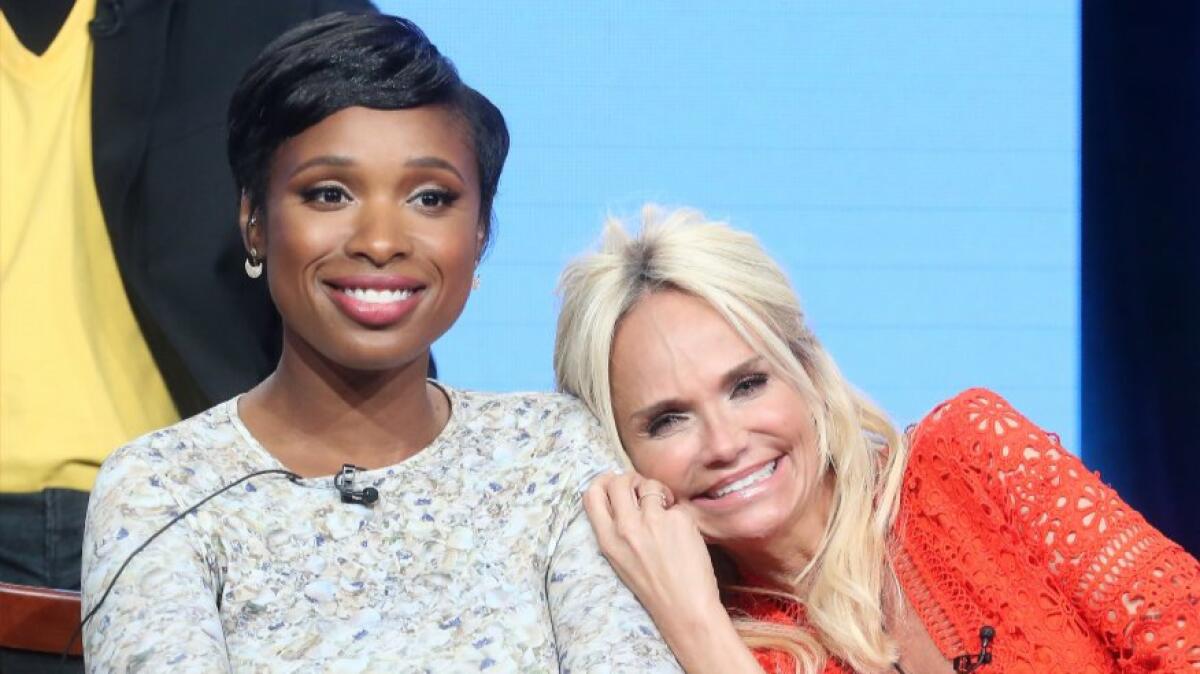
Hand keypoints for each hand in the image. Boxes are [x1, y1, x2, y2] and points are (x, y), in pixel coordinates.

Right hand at [583, 472, 724, 644]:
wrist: (685, 608)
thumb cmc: (653, 588)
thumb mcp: (619, 560)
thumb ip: (615, 530)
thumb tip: (621, 497)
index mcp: (607, 540)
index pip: (592, 495)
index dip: (603, 482)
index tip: (615, 483)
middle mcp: (626, 528)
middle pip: (619, 481)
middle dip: (632, 479)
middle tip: (644, 492)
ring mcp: (653, 521)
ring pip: (650, 485)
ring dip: (659, 492)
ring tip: (666, 510)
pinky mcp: (678, 519)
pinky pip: (676, 503)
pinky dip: (680, 513)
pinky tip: (683, 532)